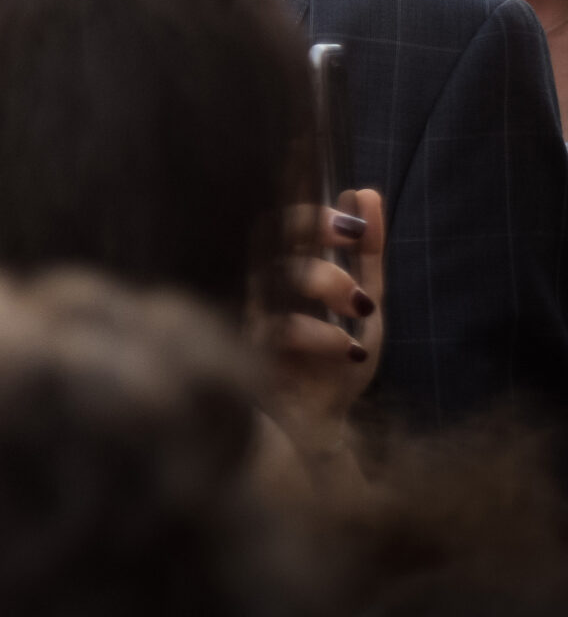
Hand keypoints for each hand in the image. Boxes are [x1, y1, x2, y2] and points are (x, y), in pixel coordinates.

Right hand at [259, 190, 385, 458]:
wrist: (328, 424)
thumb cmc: (335, 362)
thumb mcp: (365, 304)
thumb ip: (367, 255)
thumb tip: (365, 191)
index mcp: (284, 272)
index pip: (282, 224)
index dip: (312, 213)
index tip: (354, 224)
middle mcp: (259, 289)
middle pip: (269, 237)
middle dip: (313, 231)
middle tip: (353, 239)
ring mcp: (250, 319)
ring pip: (276, 277)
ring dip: (327, 281)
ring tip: (361, 308)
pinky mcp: (248, 353)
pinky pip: (281, 328)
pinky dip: (323, 334)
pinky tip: (350, 349)